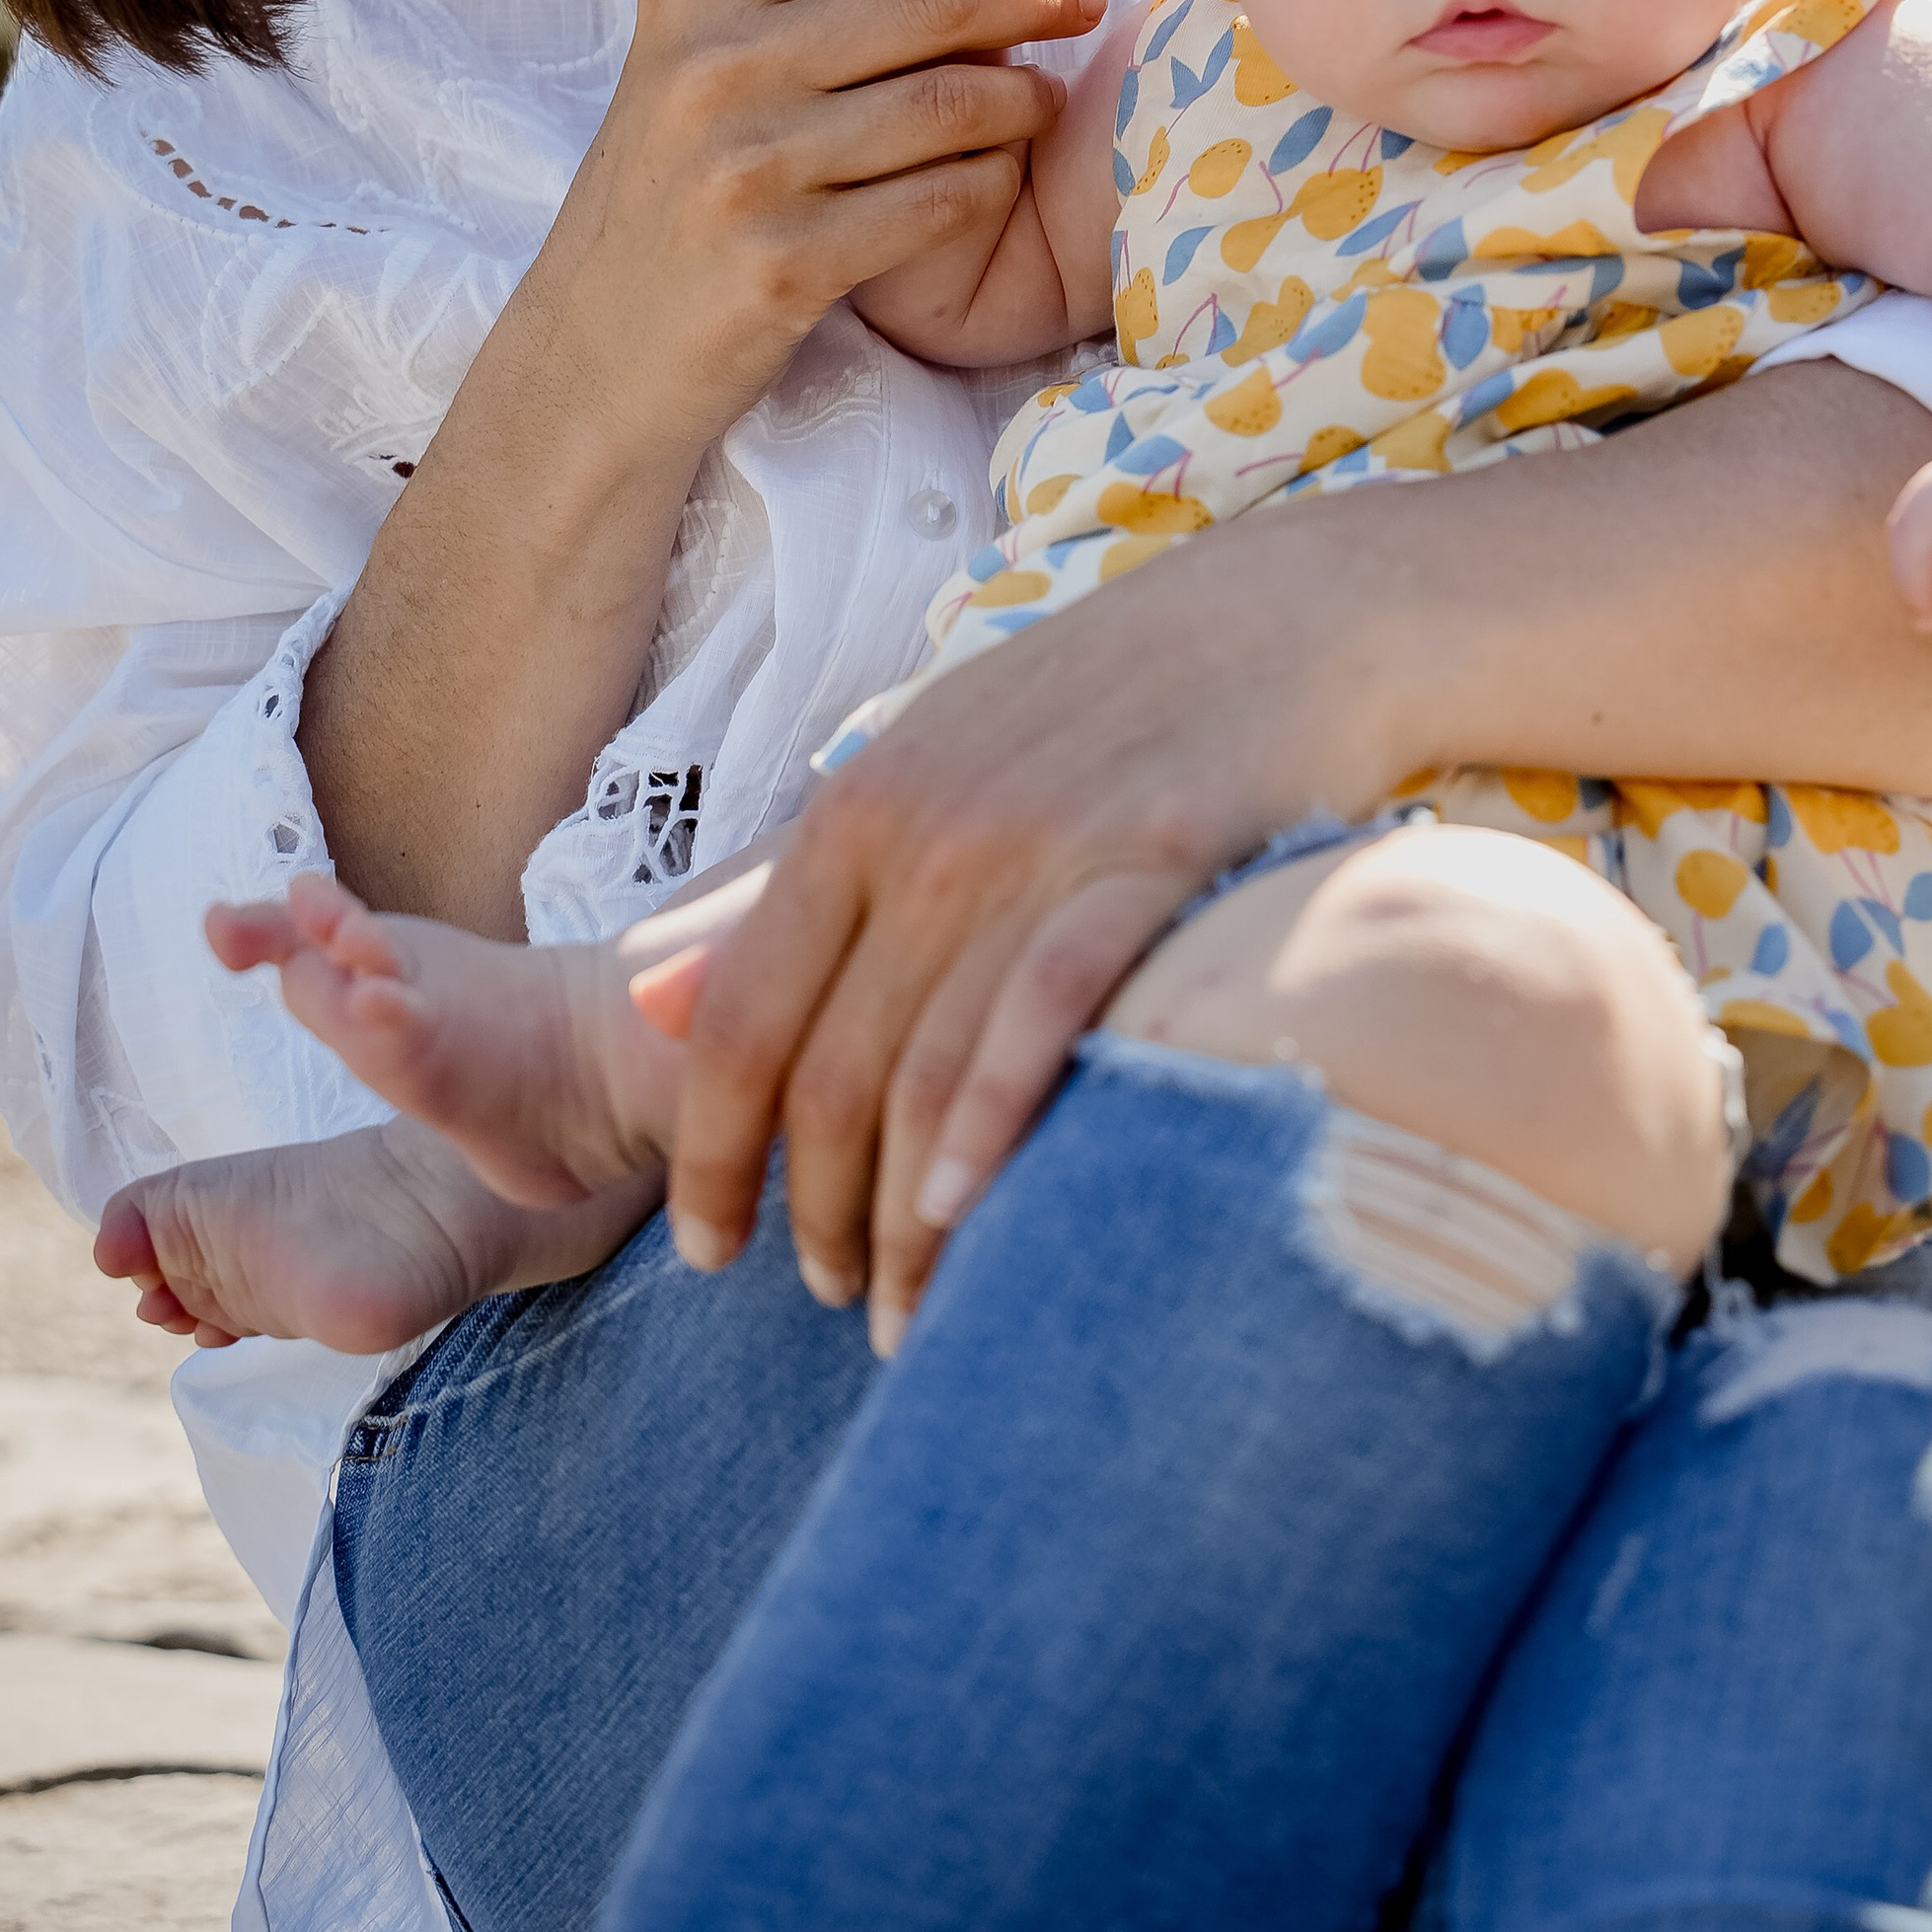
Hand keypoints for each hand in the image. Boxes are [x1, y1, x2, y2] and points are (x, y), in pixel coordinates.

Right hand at [512, 0, 1120, 471]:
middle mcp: (715, 60)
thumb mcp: (711, 49)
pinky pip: (942, 201)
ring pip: (953, 101)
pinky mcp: (783, 263)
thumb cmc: (683, 179)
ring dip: (1023, 99)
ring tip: (1039, 99)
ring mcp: (747, 164)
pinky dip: (989, 184)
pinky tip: (991, 179)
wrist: (596, 346)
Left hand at [659, 499, 1403, 1350]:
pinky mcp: (1151, 861)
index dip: (711, 1154)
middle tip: (832, 1299)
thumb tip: (648, 999)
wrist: (1282, 616)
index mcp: (853, 811)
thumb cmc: (1096, 707)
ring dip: (906, 1222)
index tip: (705, 1253)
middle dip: (817, 1213)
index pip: (742, 1018)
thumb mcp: (921, 766)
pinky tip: (976, 1217)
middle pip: (831, 1071)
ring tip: (910, 1315)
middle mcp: (926, 832)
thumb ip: (797, 888)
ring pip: (932, 1075)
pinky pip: (1049, 1016)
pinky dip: (999, 1123)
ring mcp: (1036, 848)